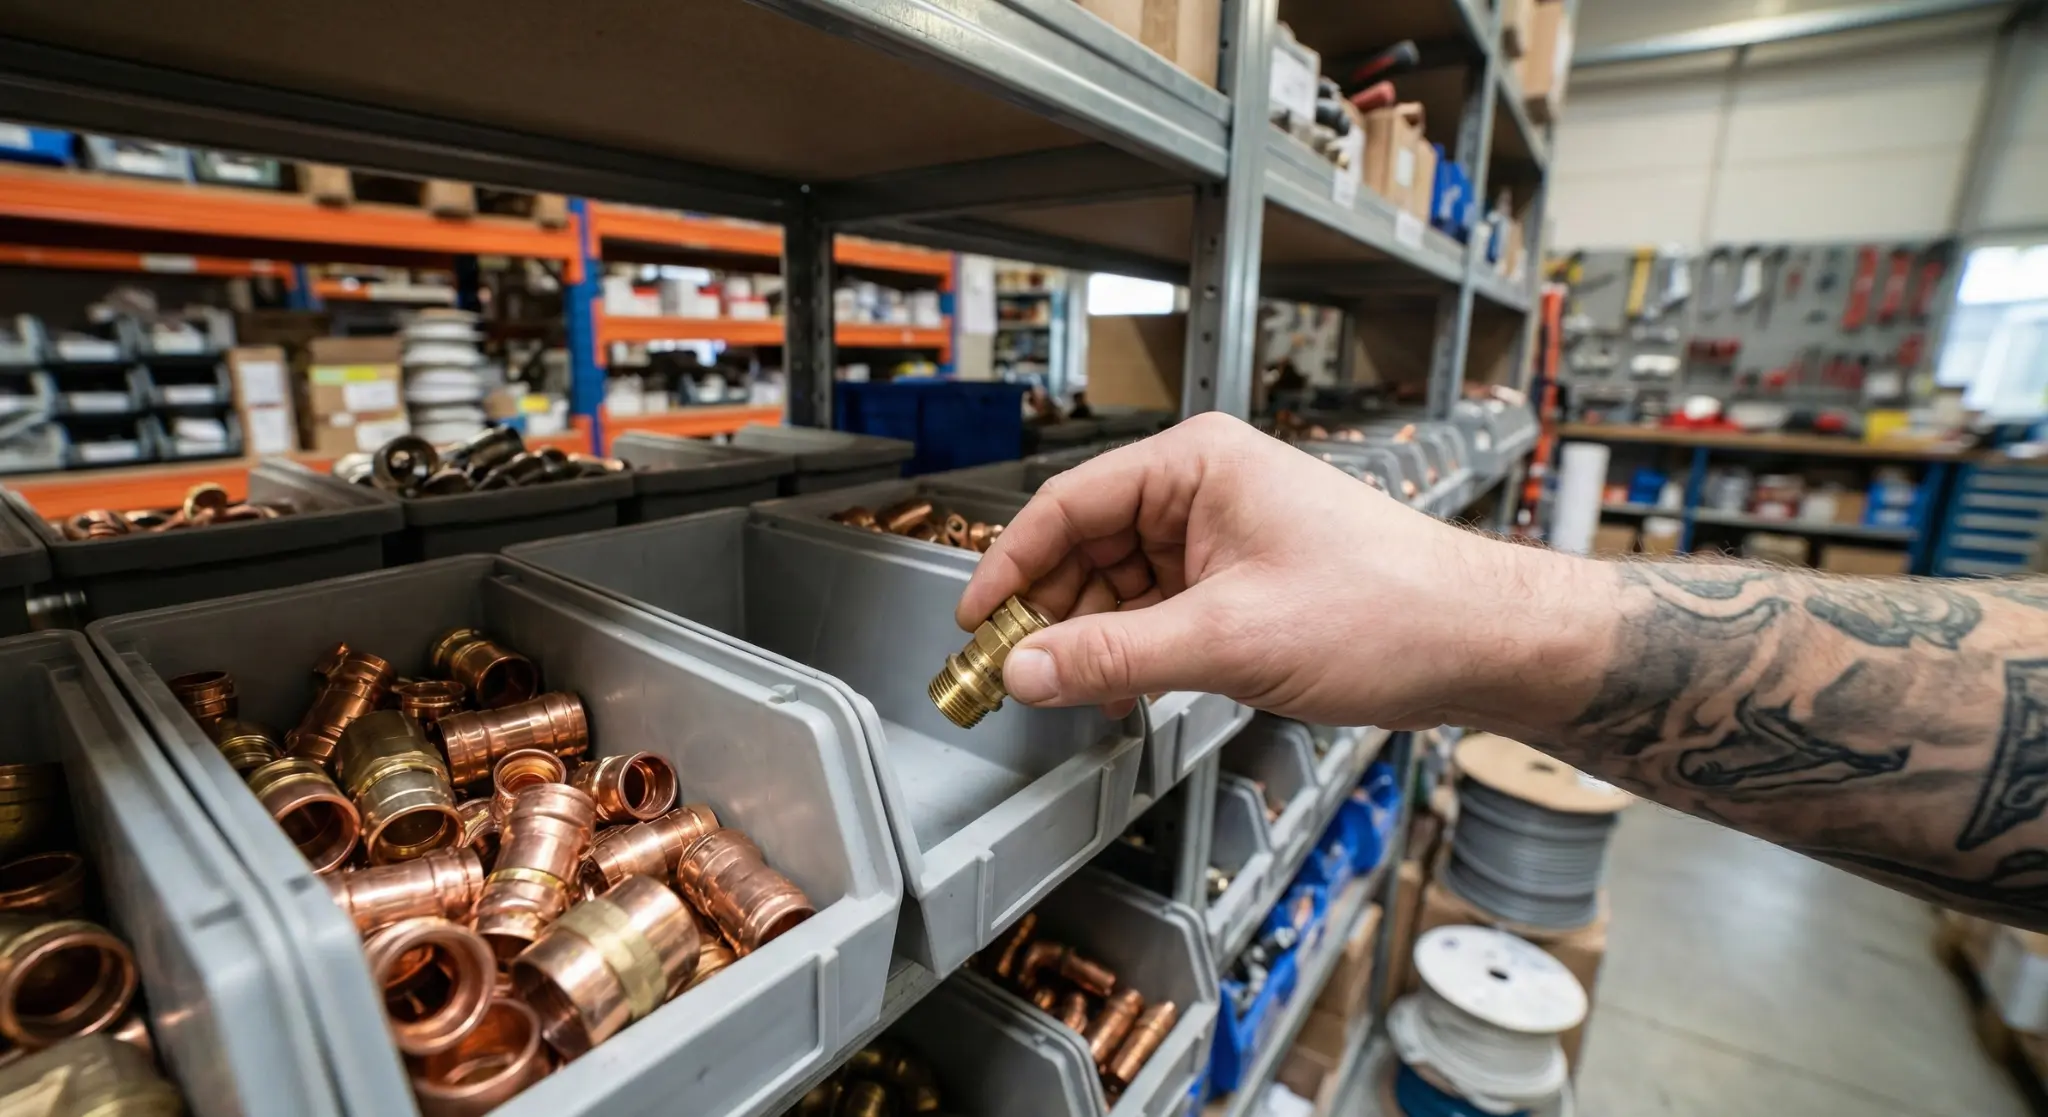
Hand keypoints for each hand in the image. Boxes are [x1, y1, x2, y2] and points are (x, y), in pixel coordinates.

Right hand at [956, 413, 1579, 727]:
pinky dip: (1133, 652)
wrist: (1479, 643)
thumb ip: (1116, 657)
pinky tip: (1118, 692)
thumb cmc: (1386, 608)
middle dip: (1047, 613)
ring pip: (1121, 586)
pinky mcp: (1243, 582)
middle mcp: (1204, 488)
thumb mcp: (1230, 638)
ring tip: (1066, 693)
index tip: (971, 623)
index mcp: (1196, 463)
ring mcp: (1224, 536)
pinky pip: (1161, 612)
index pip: (1067, 504)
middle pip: (1087, 547)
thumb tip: (1026, 671)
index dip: (1008, 565)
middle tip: (1008, 674)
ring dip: (1091, 640)